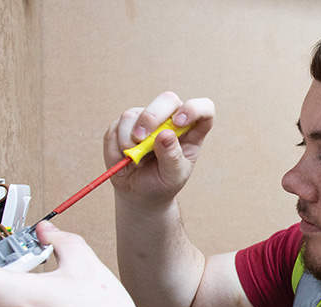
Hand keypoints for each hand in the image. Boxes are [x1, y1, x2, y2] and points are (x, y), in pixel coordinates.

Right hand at [106, 92, 214, 206]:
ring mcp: (147, 118)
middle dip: (151, 117)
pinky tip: (123, 160)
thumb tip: (165, 135)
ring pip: (134, 114)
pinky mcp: (126, 123)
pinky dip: (116, 148)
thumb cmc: (162, 183)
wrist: (139, 192)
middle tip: (140, 139)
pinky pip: (116, 126)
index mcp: (191, 130)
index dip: (194, 109)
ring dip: (129, 140)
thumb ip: (172, 157)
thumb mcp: (173, 176)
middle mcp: (170, 119)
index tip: (178, 123)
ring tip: (135, 161)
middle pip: (168, 100)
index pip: (204, 108)